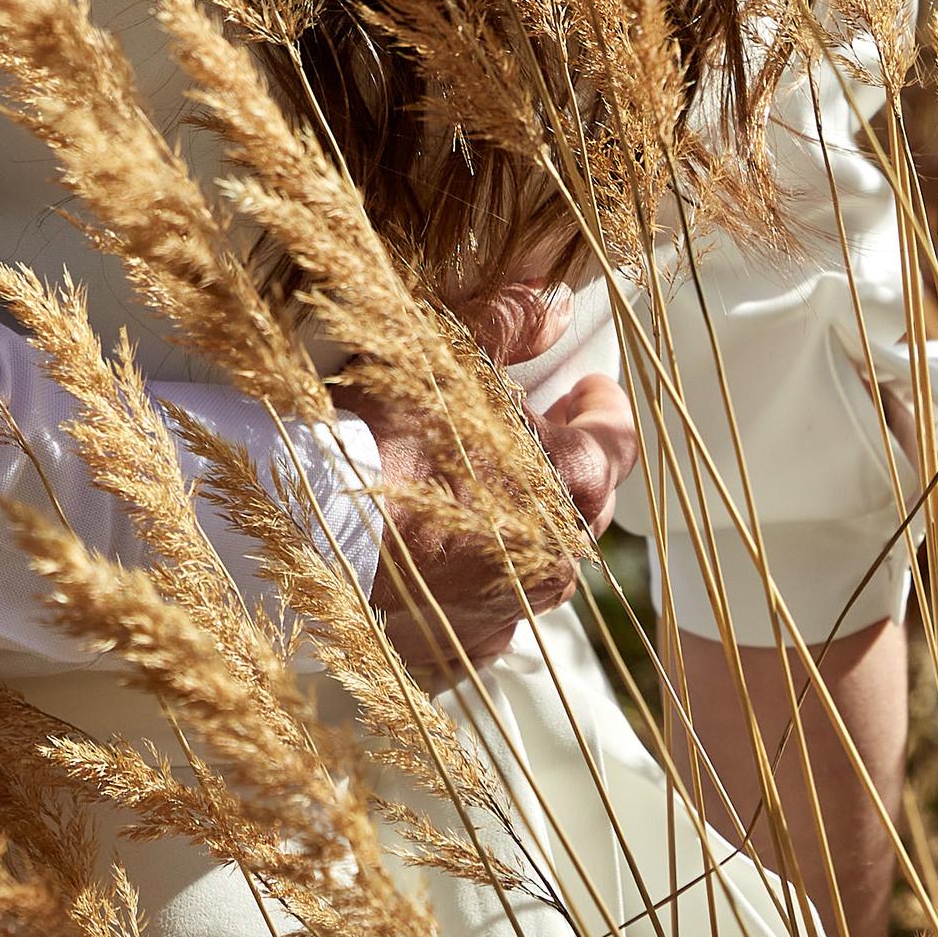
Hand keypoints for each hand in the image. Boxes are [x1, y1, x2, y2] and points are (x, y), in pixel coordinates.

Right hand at [354, 281, 638, 686]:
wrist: (320, 524)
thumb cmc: (389, 436)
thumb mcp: (451, 354)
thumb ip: (514, 324)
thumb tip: (559, 303)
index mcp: (570, 480)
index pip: (618, 439)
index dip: (602, 405)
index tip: (582, 386)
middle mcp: (561, 552)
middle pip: (590, 496)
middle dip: (569, 455)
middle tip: (534, 423)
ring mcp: (522, 603)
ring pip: (551, 550)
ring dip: (534, 513)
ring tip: (489, 480)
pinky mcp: (480, 633)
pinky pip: (507, 600)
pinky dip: (494, 570)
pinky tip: (459, 544)